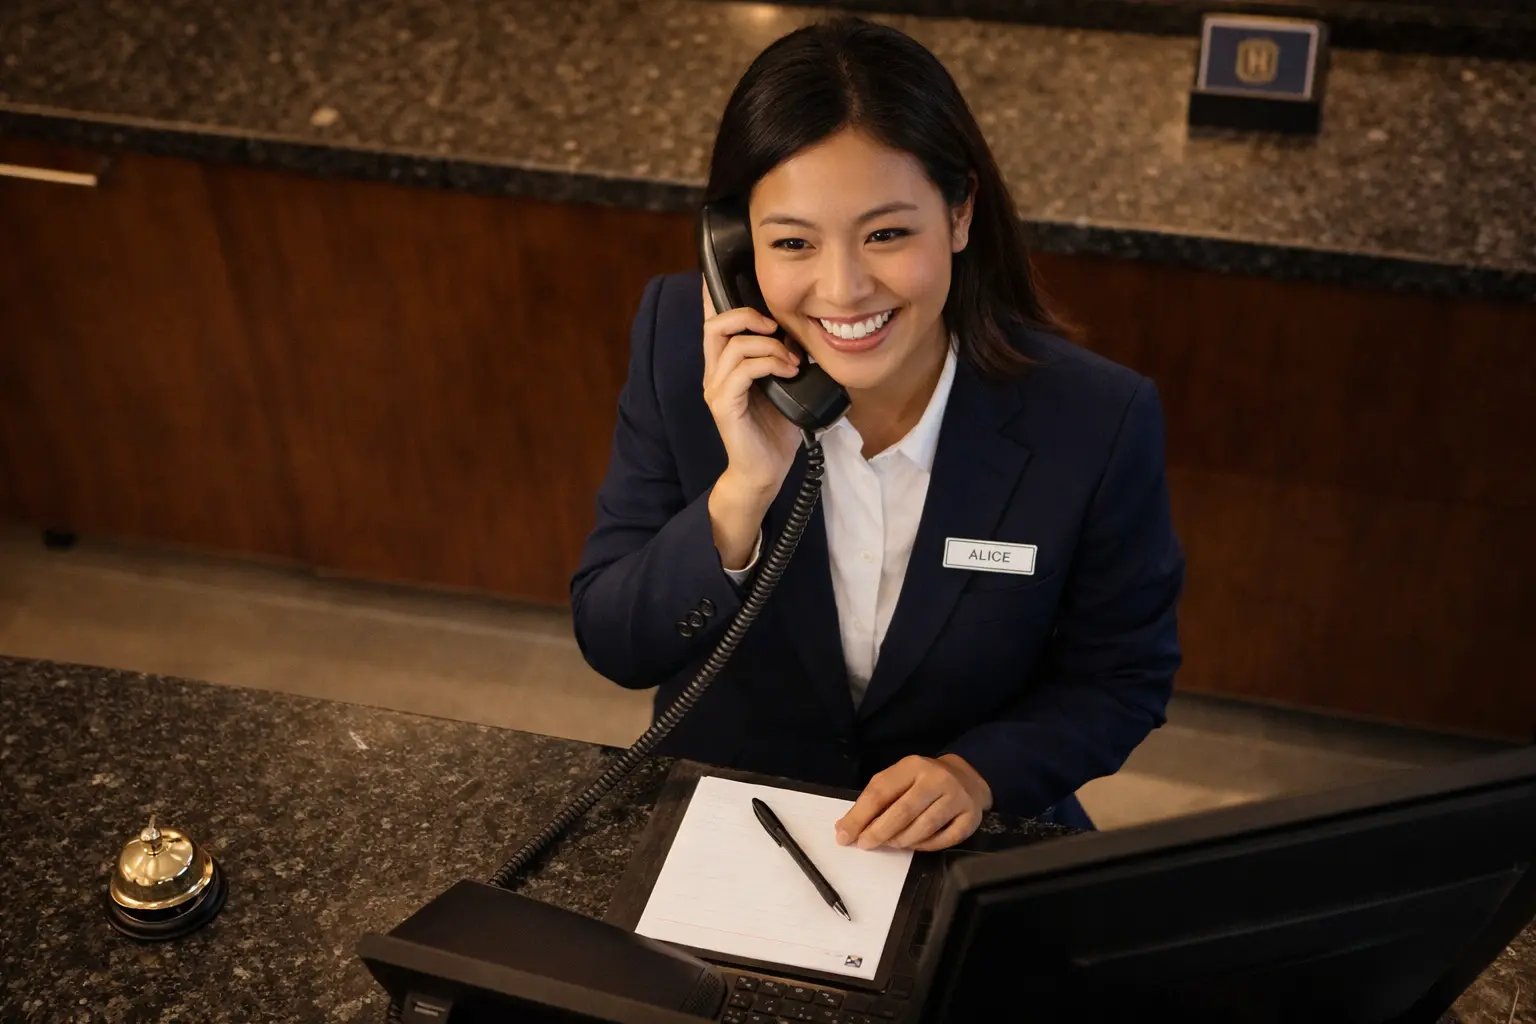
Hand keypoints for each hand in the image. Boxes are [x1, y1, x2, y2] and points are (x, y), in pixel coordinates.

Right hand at [702, 280, 805, 568]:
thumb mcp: (786, 386)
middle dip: (747, 315)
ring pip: (733, 345)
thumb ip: (786, 359)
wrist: (766, 472)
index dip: (720, 295)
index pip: (715, 321)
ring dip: (770, 346)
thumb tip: (807, 336)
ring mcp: (717, 389)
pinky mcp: (724, 406)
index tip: (743, 279)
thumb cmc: (775, 431)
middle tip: (775, 326)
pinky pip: (742, 370)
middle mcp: (714, 374)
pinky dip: (769, 364)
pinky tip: (789, 372)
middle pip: (715, 324)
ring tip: (793, 359)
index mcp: (725, 365)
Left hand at [835, 755, 992, 852]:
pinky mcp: (971, 818)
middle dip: (879, 832)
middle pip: (903, 811)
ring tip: (889, 844)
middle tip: (865, 845)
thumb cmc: (923, 781)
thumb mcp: (899, 779)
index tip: (844, 836)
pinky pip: (945, 839)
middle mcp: (937, 779)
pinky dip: (926, 847)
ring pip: (924, 827)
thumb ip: (874, 800)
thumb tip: (844, 828)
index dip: (860, 816)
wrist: (967, 778)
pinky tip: (914, 846)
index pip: (881, 791)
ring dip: (901, 841)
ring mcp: (957, 798)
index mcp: (912, 766)